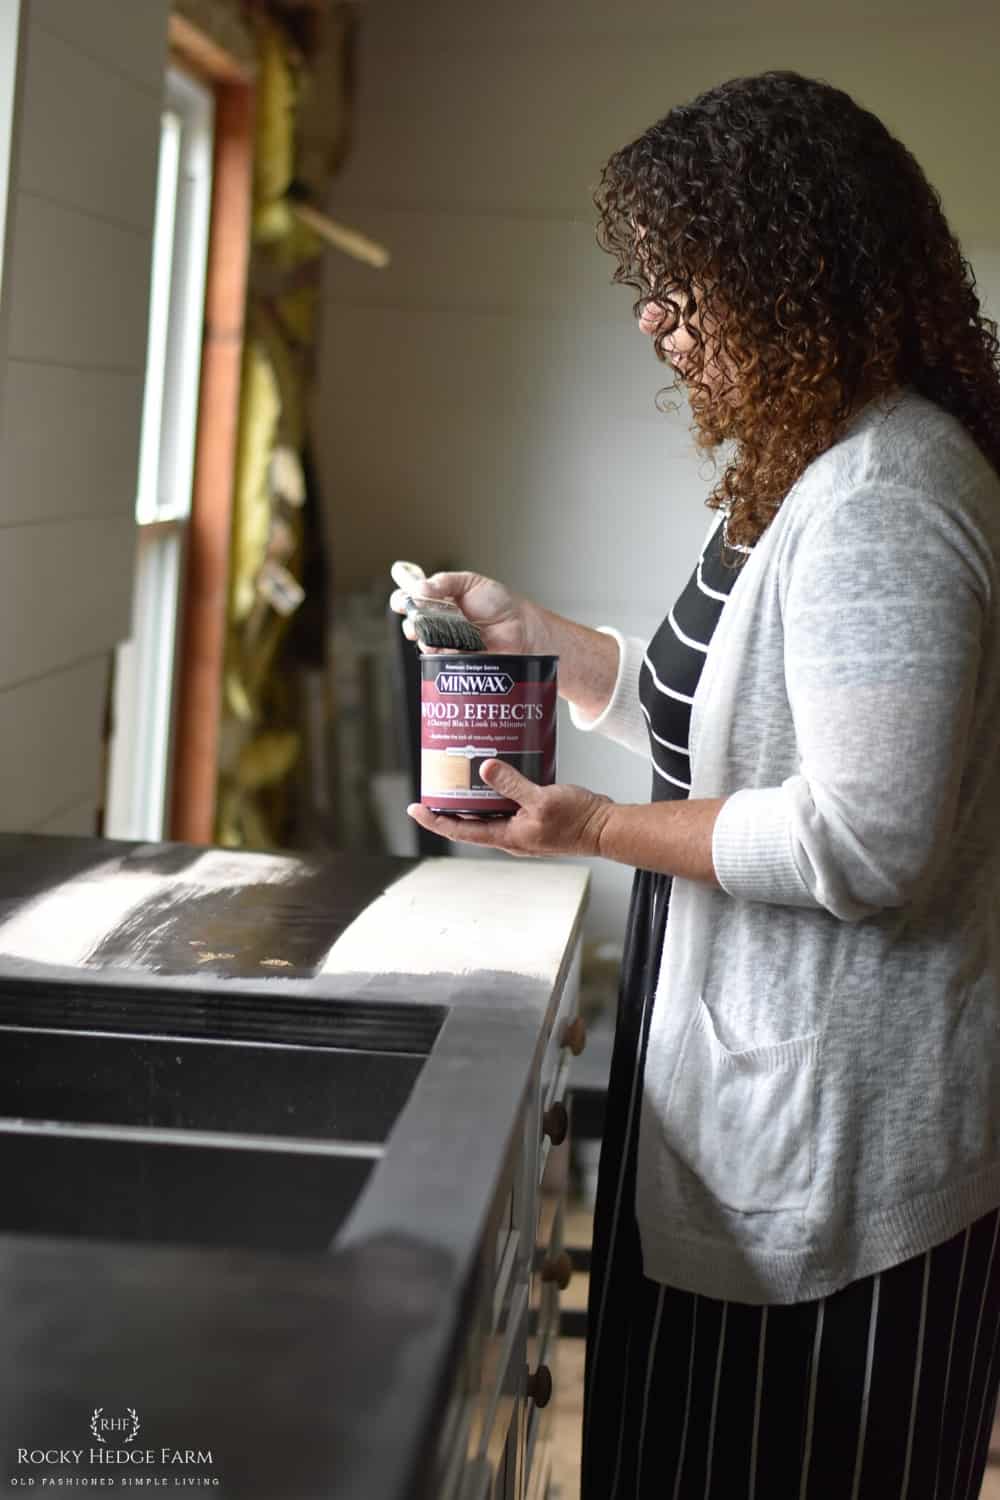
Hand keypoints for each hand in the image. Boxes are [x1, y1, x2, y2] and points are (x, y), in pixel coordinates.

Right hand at [389, 570, 543, 654]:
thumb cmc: (500, 603)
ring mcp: (446, 641)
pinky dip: (439, 651)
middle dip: (410, 620)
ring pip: (422, 641)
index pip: (410, 599)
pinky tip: (448, 644)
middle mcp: (439, 621)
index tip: (402, 600)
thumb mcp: (471, 582)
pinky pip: (439, 658)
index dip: (401, 599)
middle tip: (417, 616)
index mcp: (439, 600)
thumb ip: (445, 582)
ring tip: (433, 631)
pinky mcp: (454, 658)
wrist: (521, 627)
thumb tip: (420, 587)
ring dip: (422, 637)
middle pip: (411, 622)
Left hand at [407, 760, 612, 858]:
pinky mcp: (533, 817)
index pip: (459, 830)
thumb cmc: (578, 820)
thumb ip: (512, 785)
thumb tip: (484, 769)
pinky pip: (506, 805)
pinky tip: (494, 774)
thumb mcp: (542, 799)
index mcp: (507, 836)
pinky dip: (495, 791)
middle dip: (448, 805)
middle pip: (468, 822)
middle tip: (433, 784)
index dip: (434, 820)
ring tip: (456, 775)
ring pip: (487, 813)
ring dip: (471, 797)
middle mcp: (509, 835)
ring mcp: (521, 827)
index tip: (414, 809)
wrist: (606, 828)